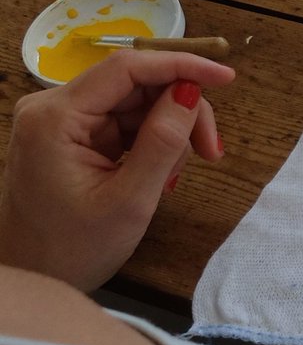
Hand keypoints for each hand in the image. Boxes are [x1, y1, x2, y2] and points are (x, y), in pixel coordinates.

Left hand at [0, 51, 235, 290]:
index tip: (228, 78)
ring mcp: (62, 121)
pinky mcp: (72, 136)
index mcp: (56, 117)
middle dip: (180, 112)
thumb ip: (163, 142)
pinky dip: (152, 144)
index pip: (127, 68)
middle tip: (211, 152)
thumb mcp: (130, 200)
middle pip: (136, 85)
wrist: (33, 279)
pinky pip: (125, 123)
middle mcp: (53, 107)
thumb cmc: (75, 249)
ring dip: (169, 133)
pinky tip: (160, 175)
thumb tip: (192, 92)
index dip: (181, 65)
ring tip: (173, 178)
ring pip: (136, 104)